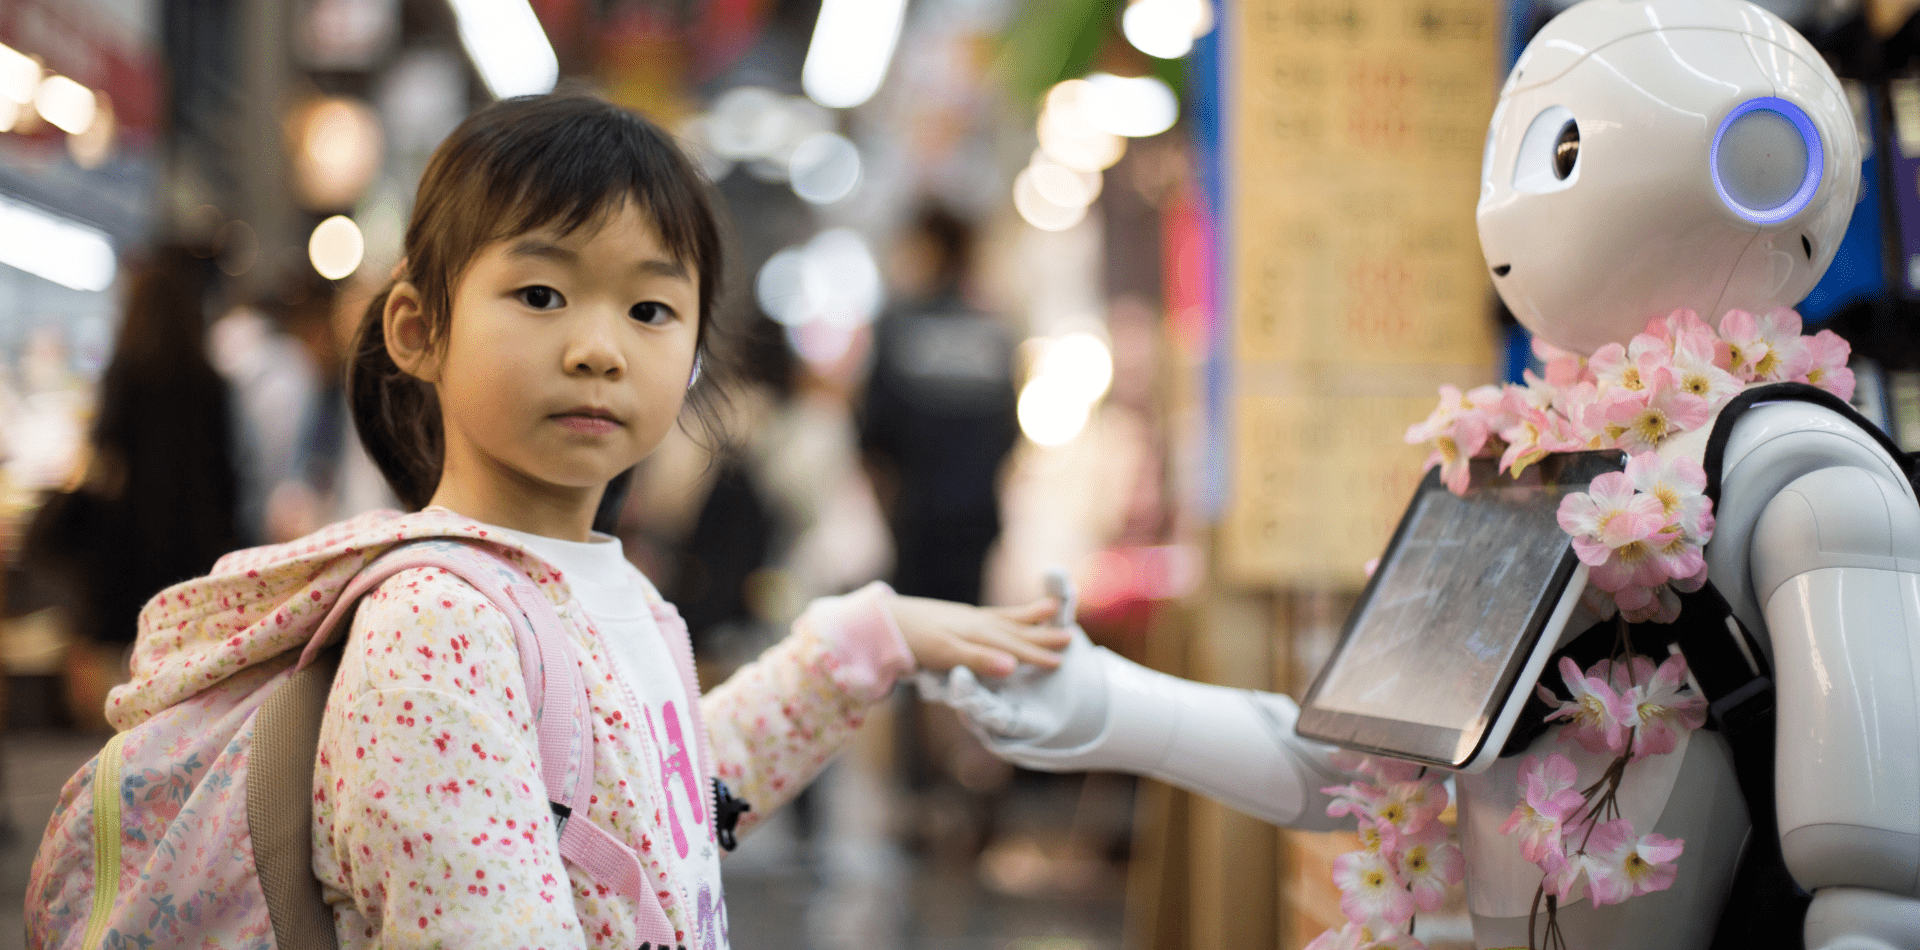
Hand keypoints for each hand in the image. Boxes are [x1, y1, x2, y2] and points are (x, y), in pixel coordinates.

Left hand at [891, 596, 1068, 677]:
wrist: (891, 620)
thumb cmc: (917, 641)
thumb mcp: (946, 655)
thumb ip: (980, 661)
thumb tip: (1012, 666)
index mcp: (979, 635)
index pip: (1014, 647)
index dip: (1036, 655)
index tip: (1060, 662)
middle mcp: (980, 623)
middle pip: (1018, 632)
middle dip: (1043, 637)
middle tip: (1069, 640)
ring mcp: (973, 616)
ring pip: (1011, 619)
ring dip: (1033, 618)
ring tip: (1055, 610)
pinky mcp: (964, 615)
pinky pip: (998, 612)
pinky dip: (1015, 612)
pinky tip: (1020, 612)